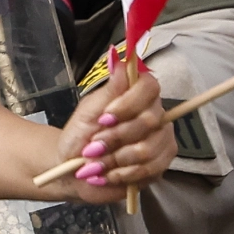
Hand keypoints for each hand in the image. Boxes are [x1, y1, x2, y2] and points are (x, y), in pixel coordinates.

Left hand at [47, 57, 172, 202]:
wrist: (73, 170)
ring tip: (97, 163)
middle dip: (116, 136)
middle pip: (150, 120)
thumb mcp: (88, 111)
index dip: (129, 103)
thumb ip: (109, 90)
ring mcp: (160, 141)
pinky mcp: (159, 165)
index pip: (150, 86)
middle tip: (94, 145)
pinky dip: (123, 174)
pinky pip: (149, 169)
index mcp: (137, 96)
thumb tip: (119, 60)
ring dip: (116, 158)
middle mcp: (154, 115)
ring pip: (149, 148)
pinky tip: (108, 174)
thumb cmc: (80, 136)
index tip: (105, 117)